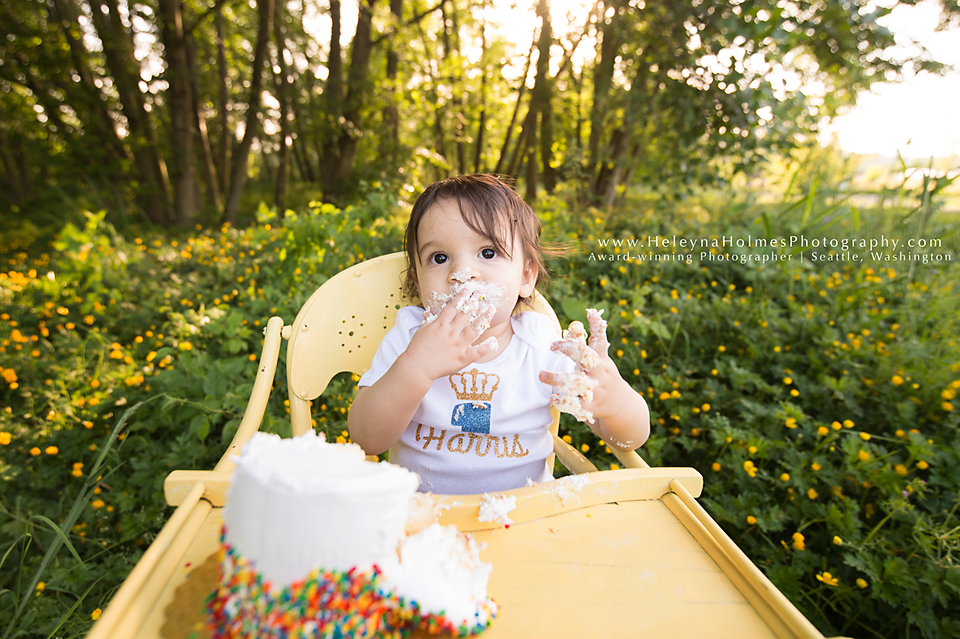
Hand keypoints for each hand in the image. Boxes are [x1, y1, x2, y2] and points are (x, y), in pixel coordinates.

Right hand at [405, 288, 495, 382]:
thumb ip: (430, 320)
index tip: (469, 289)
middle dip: (474, 302)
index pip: (453, 307)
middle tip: (481, 294)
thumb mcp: (422, 330)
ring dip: (483, 318)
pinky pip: (477, 351)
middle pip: (465, 314)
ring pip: (474, 329)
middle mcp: (451, 333)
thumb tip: (431, 311)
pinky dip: (486, 346)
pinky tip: (493, 340)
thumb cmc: (417, 349)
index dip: (462, 297)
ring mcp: (458, 345)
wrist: (417, 368)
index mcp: (440, 324)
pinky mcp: (462, 358)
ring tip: (490, 309)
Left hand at [539, 309, 625, 424]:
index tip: (583, 316)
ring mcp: (596, 390)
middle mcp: (600, 373)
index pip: (600, 340)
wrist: (623, 406)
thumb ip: (585, 344)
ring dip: (557, 378)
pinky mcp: (591, 407)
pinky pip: (575, 405)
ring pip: (576, 383)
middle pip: (586, 357)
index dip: (594, 326)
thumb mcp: (599, 361)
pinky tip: (553, 397)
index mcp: (602, 360)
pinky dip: (563, 401)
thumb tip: (574, 325)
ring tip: (541, 375)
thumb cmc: (604, 377)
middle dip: (569, 349)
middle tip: (552, 346)